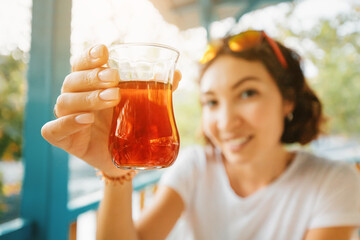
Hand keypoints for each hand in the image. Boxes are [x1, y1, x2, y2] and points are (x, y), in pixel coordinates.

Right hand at [41, 44, 181, 176]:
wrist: (122, 158)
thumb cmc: (127, 126)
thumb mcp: (141, 107)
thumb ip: (156, 91)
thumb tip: (176, 75)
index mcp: (90, 86)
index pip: (81, 65)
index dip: (89, 56)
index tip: (105, 51)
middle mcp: (76, 99)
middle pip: (72, 81)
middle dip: (92, 77)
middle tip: (114, 79)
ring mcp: (67, 118)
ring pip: (64, 101)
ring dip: (88, 98)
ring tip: (112, 99)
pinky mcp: (63, 139)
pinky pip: (53, 129)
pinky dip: (67, 123)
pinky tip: (86, 120)